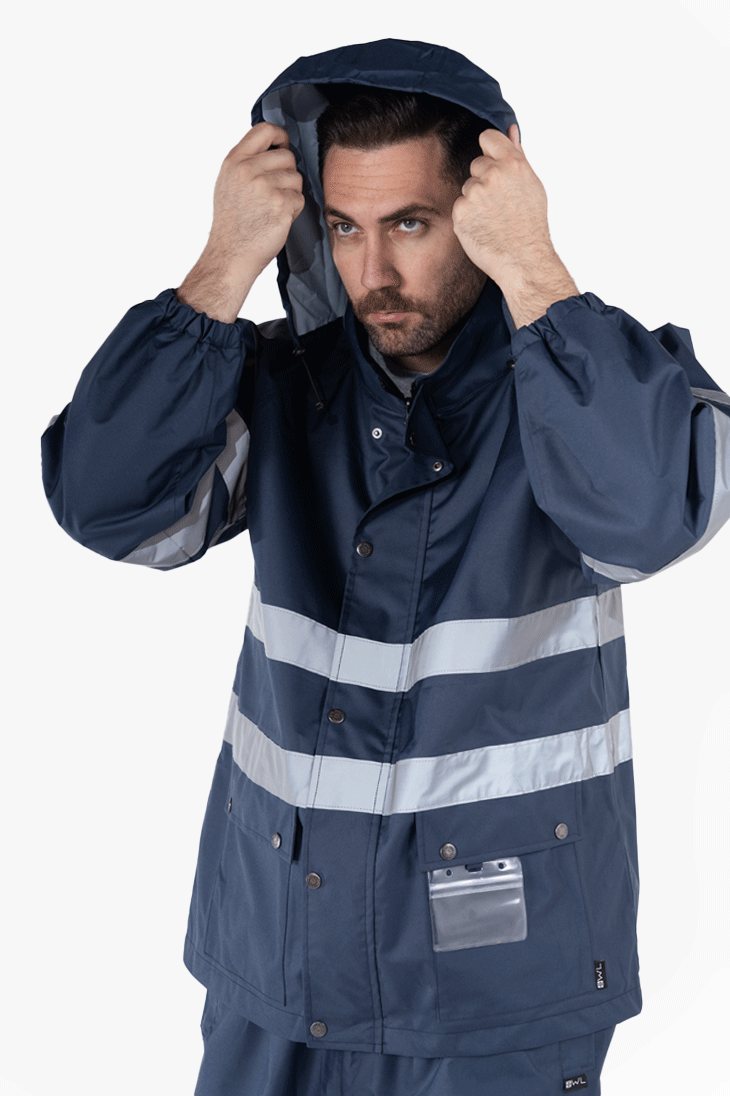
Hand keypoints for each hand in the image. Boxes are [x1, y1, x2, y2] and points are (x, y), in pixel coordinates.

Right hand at [177, 123, 303, 320]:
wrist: (231, 254)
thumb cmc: (232, 222)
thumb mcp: (228, 182)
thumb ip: (247, 161)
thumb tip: (273, 145)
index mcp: (234, 161)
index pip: (265, 129)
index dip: (280, 136)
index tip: (283, 146)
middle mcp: (248, 170)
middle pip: (287, 156)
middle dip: (287, 173)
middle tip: (276, 192)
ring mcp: (265, 187)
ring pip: (296, 178)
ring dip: (291, 193)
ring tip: (273, 208)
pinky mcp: (281, 205)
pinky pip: (300, 198)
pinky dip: (294, 210)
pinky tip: (278, 218)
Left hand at [452, 125, 577, 326]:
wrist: (522, 259)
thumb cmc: (530, 224)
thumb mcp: (532, 184)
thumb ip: (517, 155)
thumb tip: (511, 129)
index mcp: (513, 163)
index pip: (487, 137)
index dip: (489, 151)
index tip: (493, 164)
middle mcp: (493, 175)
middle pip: (476, 164)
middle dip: (484, 180)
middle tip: (499, 203)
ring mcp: (474, 194)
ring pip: (467, 187)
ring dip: (475, 199)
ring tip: (492, 218)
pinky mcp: (460, 212)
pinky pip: (459, 206)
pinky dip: (467, 216)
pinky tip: (482, 227)